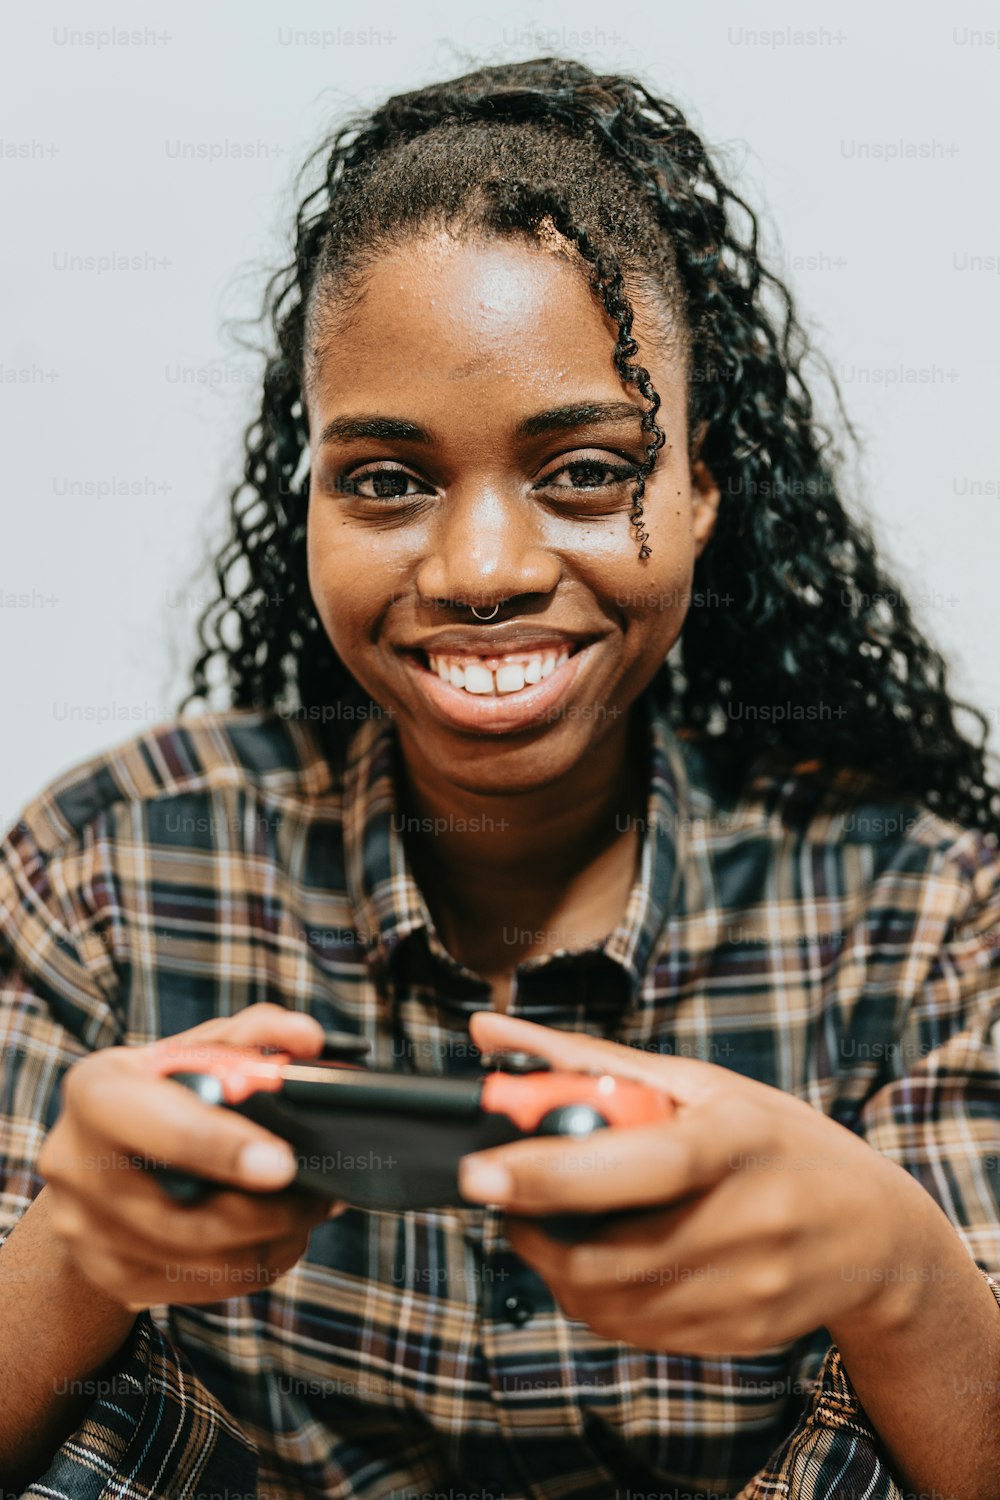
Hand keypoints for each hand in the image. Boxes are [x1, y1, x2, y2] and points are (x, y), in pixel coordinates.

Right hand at [38, 1003, 346, 1312]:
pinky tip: (282, 1235)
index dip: (222, 1148)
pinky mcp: (111, 1278)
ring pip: (203, 1261)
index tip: (283, 1164)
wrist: (96, 1158)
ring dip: (273, 1240)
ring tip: (311, 1209)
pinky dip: (257, 1263)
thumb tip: (307, 1039)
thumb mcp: (197, 1048)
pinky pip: (204, 1286)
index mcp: (97, 1093)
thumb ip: (254, 1035)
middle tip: (323, 1192)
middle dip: (269, 1212)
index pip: (160, 1128)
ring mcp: (86, 1232)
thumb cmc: (161, 1090)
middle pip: (186, 1217)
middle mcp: (75, 1167)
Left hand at [458, 1013, 922, 1356]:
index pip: (640, 1166)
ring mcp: (745, 1291)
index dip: (555, 1173)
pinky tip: (603, 1256)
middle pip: (608, 1252)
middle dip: (533, 1228)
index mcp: (736, 1143)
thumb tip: (487, 1029)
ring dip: (554, 1265)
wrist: (875, 1233)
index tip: (482, 1174)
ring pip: (607, 1302)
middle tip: (506, 1193)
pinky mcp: (735, 1336)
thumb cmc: (775, 1141)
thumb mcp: (697, 1084)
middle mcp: (748, 1224)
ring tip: (555, 1220)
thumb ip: (585, 1062)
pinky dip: (595, 1296)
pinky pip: (632, 1330)